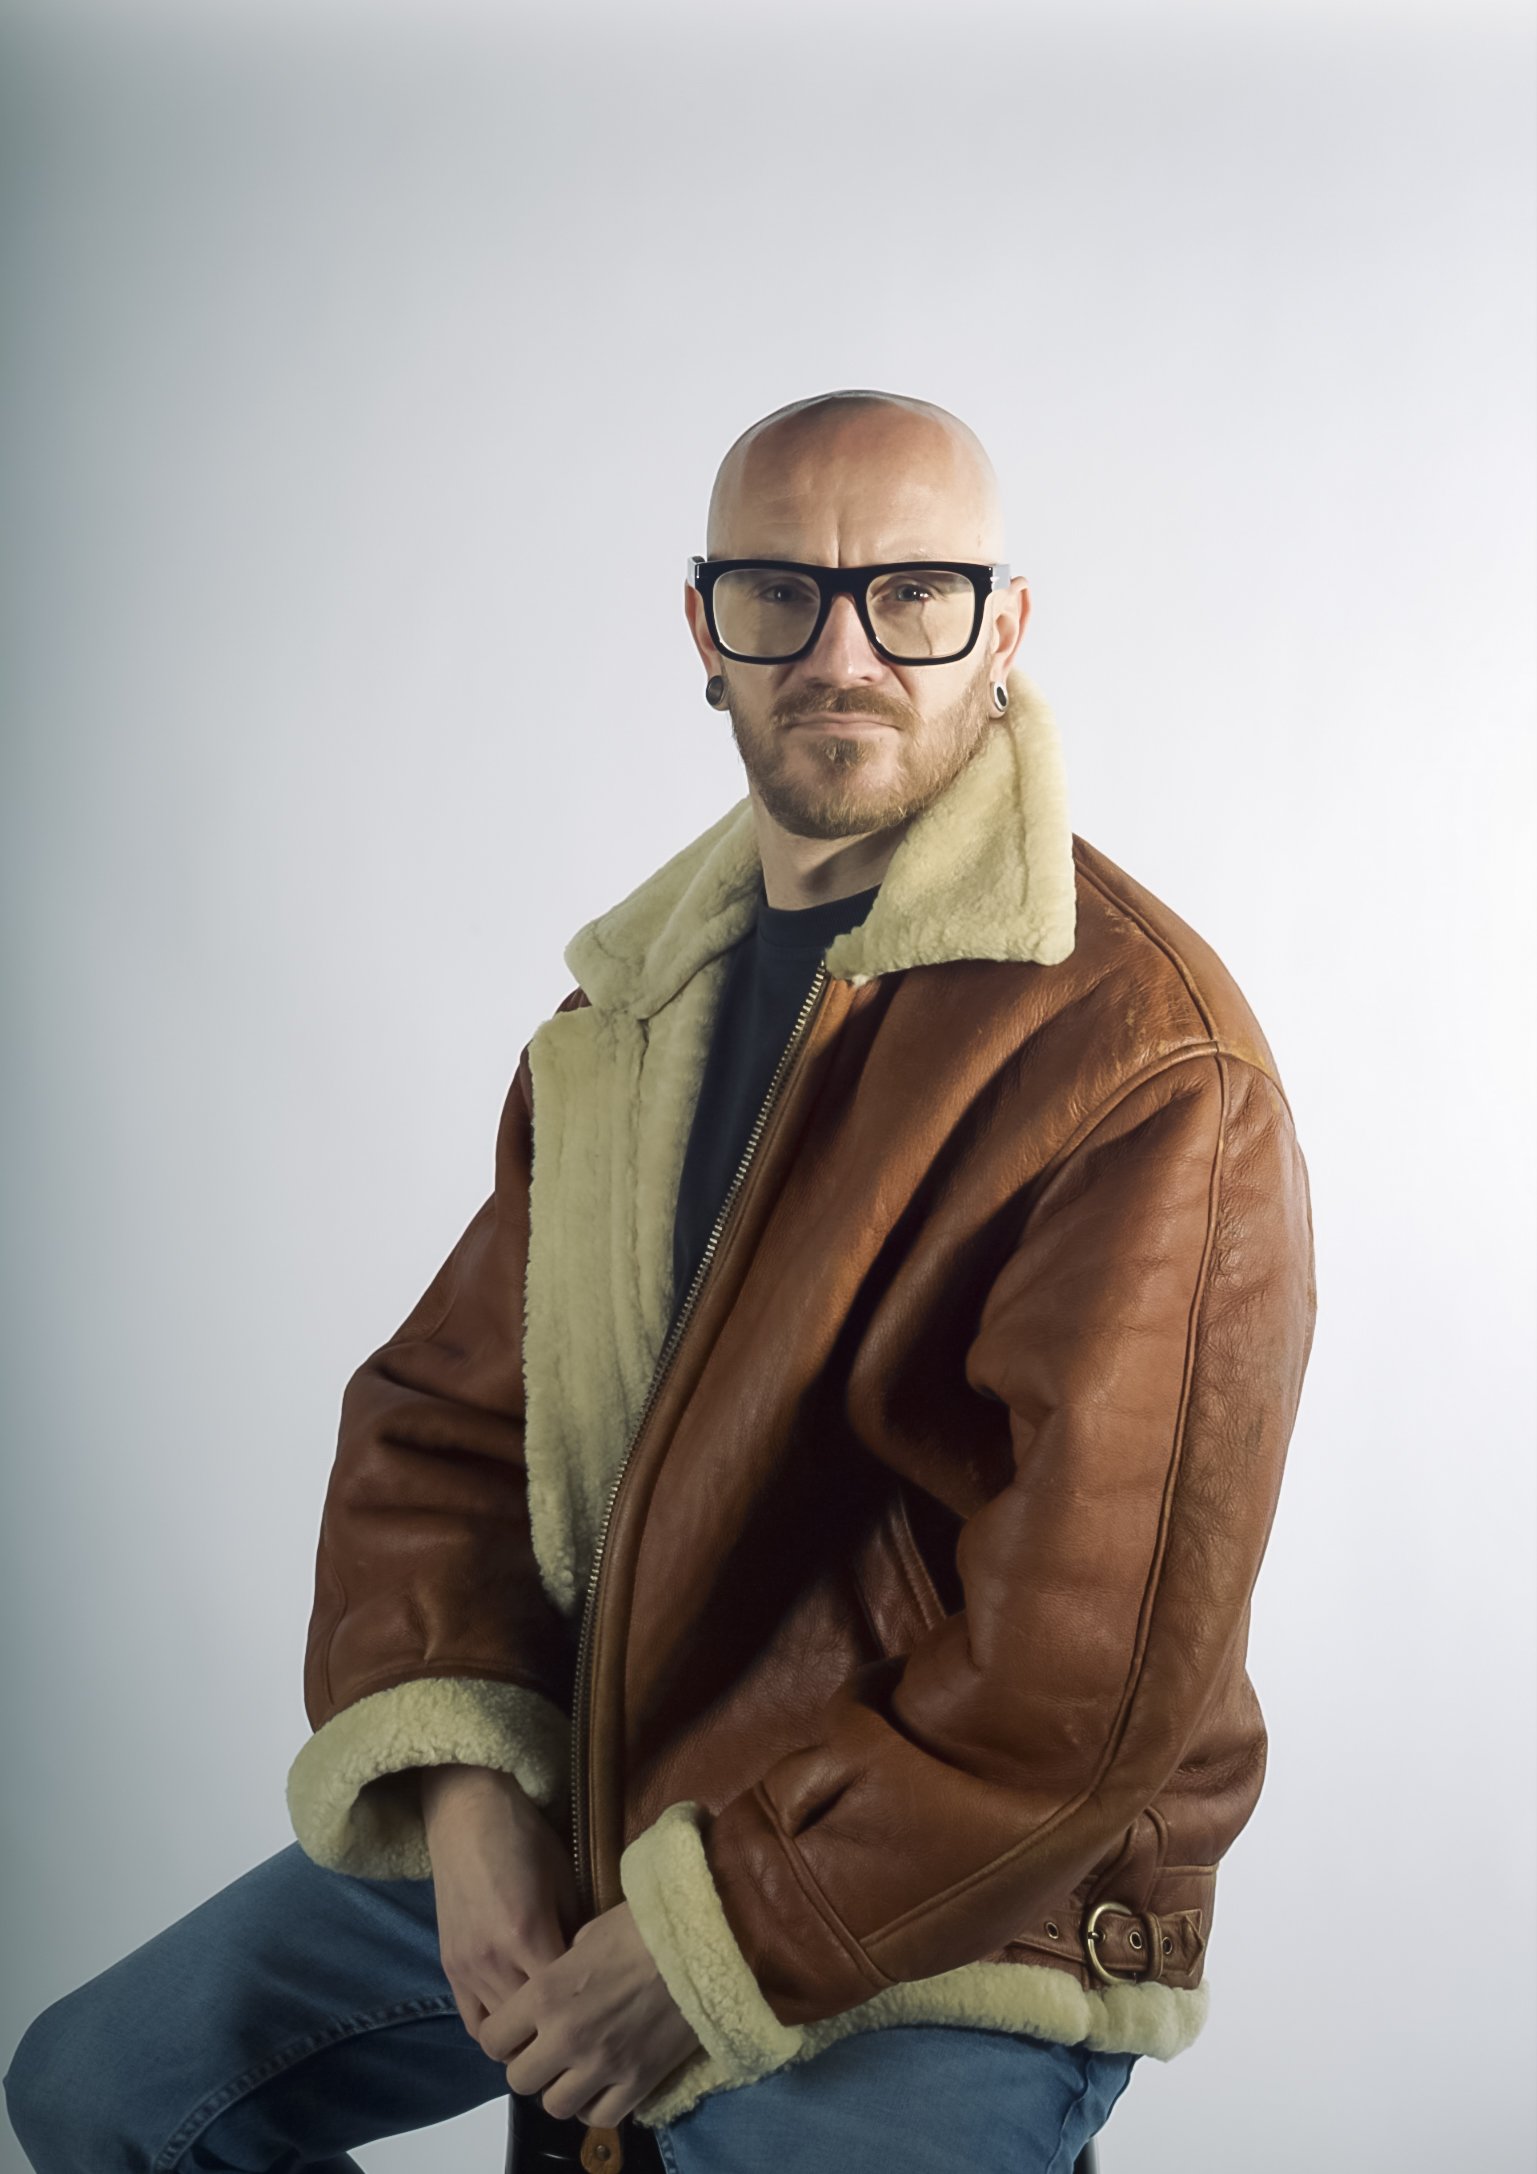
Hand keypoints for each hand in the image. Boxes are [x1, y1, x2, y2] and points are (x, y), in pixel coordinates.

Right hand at [420, 1765, 581, 2046]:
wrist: (467, 1814)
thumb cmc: (526, 1838)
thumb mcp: (565, 1879)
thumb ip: (577, 1931)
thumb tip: (592, 1973)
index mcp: (528, 1934)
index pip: (563, 2001)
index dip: (587, 2011)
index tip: (607, 2013)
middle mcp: (493, 1960)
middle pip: (530, 2027)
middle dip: (558, 2032)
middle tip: (584, 2033)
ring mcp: (466, 1969)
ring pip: (499, 2035)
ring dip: (527, 2038)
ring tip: (553, 2034)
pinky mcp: (449, 1969)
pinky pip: (473, 2022)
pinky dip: (497, 2031)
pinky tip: (518, 2024)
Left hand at [478, 1897, 703, 2127]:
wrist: (700, 1940)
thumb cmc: (641, 1926)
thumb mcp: (586, 1935)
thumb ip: (558, 1970)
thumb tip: (549, 1988)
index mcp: (546, 1993)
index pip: (493, 2039)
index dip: (501, 2036)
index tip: (514, 2031)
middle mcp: (567, 2036)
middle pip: (519, 2080)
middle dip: (528, 2065)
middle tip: (545, 2050)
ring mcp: (603, 2064)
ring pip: (555, 2106)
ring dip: (560, 2089)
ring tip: (575, 2069)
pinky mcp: (639, 2081)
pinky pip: (601, 2116)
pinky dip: (596, 2105)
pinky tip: (602, 2083)